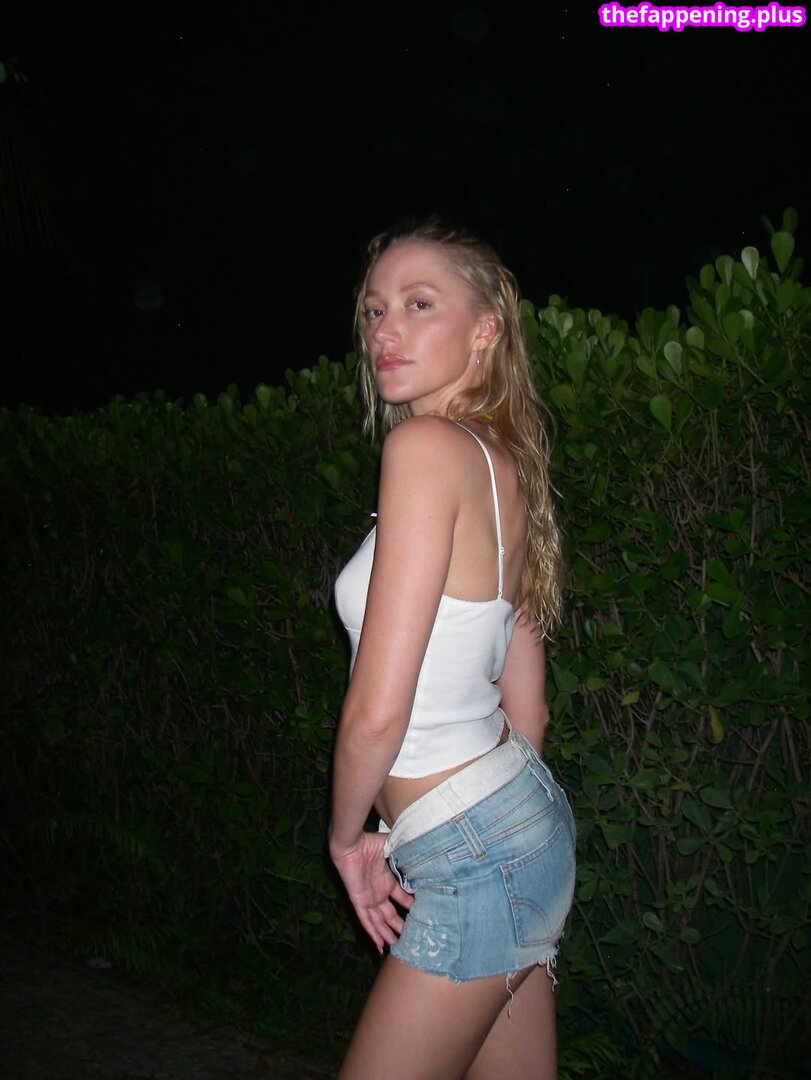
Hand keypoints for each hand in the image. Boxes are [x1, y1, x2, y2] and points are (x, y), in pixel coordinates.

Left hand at [331, 831, 413, 953]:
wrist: (352, 843)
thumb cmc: (371, 843)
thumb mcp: (394, 849)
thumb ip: (406, 857)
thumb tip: (424, 861)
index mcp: (388, 880)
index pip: (403, 898)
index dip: (412, 907)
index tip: (424, 916)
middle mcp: (380, 892)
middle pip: (391, 915)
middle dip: (400, 927)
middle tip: (411, 939)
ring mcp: (369, 898)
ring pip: (379, 922)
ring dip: (387, 935)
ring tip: (397, 947)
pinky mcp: (359, 901)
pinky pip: (365, 921)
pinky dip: (373, 933)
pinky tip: (379, 945)